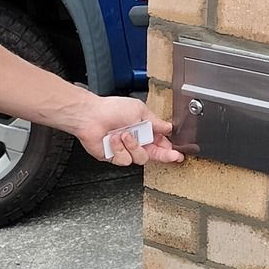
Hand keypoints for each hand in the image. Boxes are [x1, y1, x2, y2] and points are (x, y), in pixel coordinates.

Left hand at [67, 93, 183, 168]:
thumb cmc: (112, 109)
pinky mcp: (115, 157)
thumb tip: (168, 127)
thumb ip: (156, 122)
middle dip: (165, 155)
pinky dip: (119, 148)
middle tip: (172, 155)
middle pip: (154, 154)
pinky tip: (113, 139)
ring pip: (140, 158)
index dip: (170, 149)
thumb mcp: (140, 111)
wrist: (91, 116)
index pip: (161, 143)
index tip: (178, 153)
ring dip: (133, 145)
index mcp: (143, 129)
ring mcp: (125, 150)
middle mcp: (135, 141)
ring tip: (123, 134)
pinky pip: (125, 160)